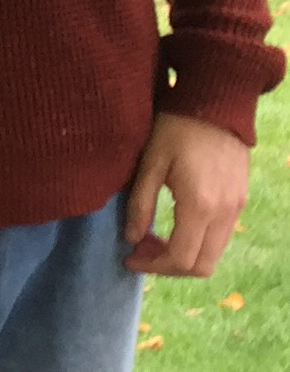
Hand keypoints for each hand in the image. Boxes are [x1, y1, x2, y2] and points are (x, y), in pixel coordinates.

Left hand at [123, 112, 249, 275]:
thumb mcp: (149, 164)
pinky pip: (220, 236)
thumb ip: (140, 204)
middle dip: (168, 266)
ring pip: (213, 254)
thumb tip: (132, 238)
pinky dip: (197, 241)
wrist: (215, 105)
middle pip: (201, 265)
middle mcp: (225, 212)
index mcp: (200, 205)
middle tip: (140, 249)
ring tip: (153, 236)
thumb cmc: (175, 130)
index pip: (181, 258)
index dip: (153, 265)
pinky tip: (173, 224)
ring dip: (183, 255)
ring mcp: (237, 207)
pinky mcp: (240, 200)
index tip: (129, 257)